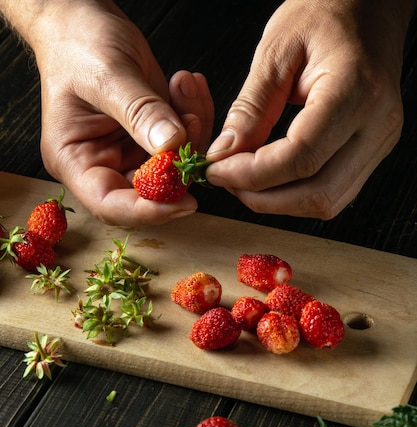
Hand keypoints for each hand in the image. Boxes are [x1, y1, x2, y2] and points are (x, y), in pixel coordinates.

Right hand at [31, 2, 213, 225]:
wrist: (81, 18)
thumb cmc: (76, 44)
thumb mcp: (106, 75)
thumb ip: (139, 112)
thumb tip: (171, 144)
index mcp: (75, 161)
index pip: (110, 204)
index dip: (147, 211)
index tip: (183, 201)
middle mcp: (103, 164)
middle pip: (149, 193)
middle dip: (179, 165)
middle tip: (193, 124)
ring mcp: (129, 152)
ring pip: (174, 167)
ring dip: (192, 133)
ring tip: (186, 89)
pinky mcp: (151, 137)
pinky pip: (182, 142)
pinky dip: (194, 117)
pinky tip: (188, 86)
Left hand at [206, 0, 414, 218]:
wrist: (368, 6)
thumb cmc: (327, 11)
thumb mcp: (277, 49)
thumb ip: (250, 108)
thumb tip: (225, 154)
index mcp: (356, 91)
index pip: (301, 158)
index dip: (252, 175)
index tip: (218, 170)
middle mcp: (377, 125)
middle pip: (318, 193)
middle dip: (264, 198)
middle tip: (228, 182)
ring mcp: (380, 142)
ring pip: (328, 202)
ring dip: (280, 202)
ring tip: (246, 181)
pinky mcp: (374, 151)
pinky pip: (334, 192)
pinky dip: (297, 194)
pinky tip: (272, 179)